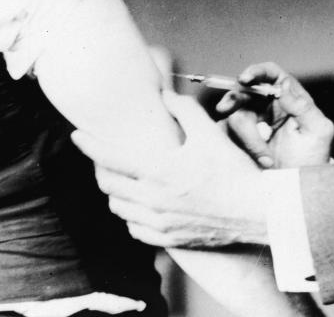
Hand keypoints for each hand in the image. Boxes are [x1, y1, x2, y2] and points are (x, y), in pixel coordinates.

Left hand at [72, 90, 270, 247]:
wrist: (256, 212)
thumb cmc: (233, 171)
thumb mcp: (209, 133)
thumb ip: (183, 110)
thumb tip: (164, 95)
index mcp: (160, 171)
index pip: (110, 157)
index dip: (89, 144)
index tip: (77, 134)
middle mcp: (153, 199)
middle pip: (108, 184)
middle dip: (100, 167)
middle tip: (102, 156)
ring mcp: (159, 223)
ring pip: (118, 207)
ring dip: (114, 191)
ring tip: (120, 178)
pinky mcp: (168, 239)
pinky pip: (134, 228)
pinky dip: (131, 215)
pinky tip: (139, 204)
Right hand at [216, 62, 333, 169]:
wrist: (295, 191)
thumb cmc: (312, 161)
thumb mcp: (318, 132)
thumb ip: (303, 106)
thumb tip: (283, 86)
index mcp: (289, 99)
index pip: (271, 74)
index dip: (257, 71)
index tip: (245, 78)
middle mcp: (269, 107)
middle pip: (244, 91)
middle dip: (234, 99)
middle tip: (225, 108)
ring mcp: (252, 123)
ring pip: (236, 115)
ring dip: (249, 138)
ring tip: (266, 159)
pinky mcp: (239, 140)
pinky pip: (226, 134)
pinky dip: (240, 148)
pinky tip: (257, 161)